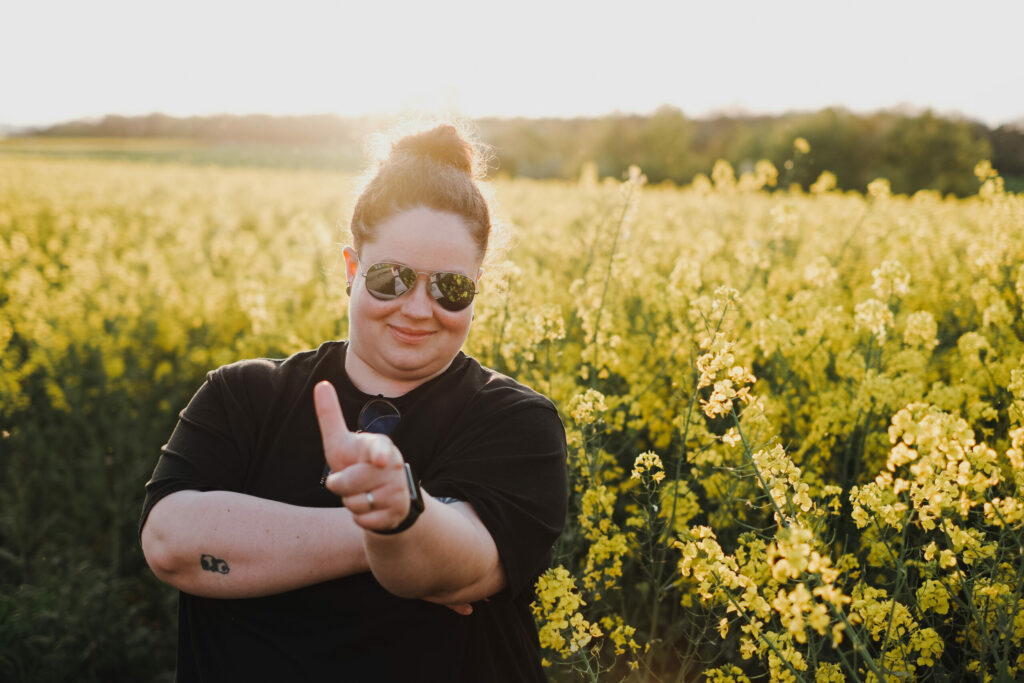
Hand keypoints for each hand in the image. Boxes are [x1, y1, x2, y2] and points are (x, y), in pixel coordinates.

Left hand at [314, 381, 410, 531]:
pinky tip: (370, 509)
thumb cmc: (356, 462)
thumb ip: (331, 416)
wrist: (384, 496)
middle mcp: (393, 466)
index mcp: (380, 446)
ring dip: (351, 503)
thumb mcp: (341, 442)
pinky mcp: (397, 512)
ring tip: (362, 494)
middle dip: (341, 486)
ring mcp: (398, 490)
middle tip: (347, 481)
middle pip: (351, 482)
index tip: (379, 460)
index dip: (378, 454)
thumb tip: (321, 384)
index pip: (379, 448)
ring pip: (357, 504)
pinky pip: (365, 521)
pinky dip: (361, 518)